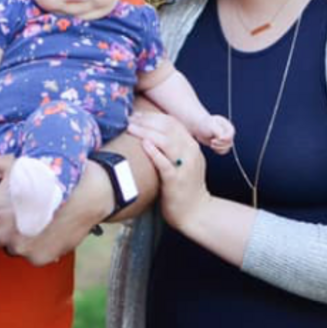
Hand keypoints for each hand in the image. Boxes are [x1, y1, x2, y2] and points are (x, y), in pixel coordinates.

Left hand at [0, 155, 105, 264]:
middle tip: (12, 218)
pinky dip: (35, 247)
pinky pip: (30, 257)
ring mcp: (23, 249)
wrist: (85, 192)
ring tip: (32, 221)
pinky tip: (46, 229)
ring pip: (10, 250)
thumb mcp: (13, 164)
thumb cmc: (46, 174)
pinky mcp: (40, 258)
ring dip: (16, 241)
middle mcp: (4, 235)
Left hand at [127, 111, 212, 231]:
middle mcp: (190, 152)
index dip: (152, 116)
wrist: (197, 213)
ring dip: (146, 131)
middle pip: (168, 127)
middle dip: (146, 120)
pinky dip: (154, 152)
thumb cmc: (184, 188)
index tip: (136, 115)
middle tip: (129, 118)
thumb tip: (151, 135)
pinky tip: (143, 144)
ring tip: (131, 127)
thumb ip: (173, 148)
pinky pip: (165, 162)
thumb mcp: (183, 163)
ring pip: (166, 141)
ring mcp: (184, 166)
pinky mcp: (176, 180)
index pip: (172, 122)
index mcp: (191, 146)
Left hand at [201, 115, 235, 154]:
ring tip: (211, 144)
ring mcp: (225, 138)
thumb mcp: (211, 126)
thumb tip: (223, 139)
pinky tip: (212, 146)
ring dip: (219, 148)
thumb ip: (219, 132)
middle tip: (212, 141)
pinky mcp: (221, 144)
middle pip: (229, 141)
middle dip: (220, 143)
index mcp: (226, 125)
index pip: (231, 133)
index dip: (226, 138)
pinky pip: (224, 151)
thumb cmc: (204, 125)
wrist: (197, 128)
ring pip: (227, 147)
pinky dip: (218, 151)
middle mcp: (227, 132)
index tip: (218, 138)